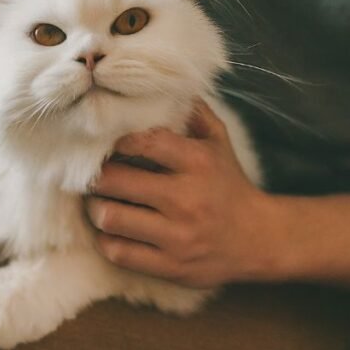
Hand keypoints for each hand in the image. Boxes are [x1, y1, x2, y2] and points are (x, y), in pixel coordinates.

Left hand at [86, 99, 272, 288]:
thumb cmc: (230, 186)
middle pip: (115, 181)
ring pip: (110, 218)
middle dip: (95, 176)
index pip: (142, 142)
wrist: (259, 240)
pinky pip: (119, 252)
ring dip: (95, 208)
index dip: (115, 141)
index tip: (107, 144)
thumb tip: (165, 84)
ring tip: (97, 201)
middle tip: (91, 174)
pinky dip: (106, 240)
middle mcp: (186, 199)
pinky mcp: (171, 266)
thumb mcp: (220, 143)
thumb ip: (193, 112)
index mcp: (197, 163)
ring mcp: (177, 236)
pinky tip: (110, 230)